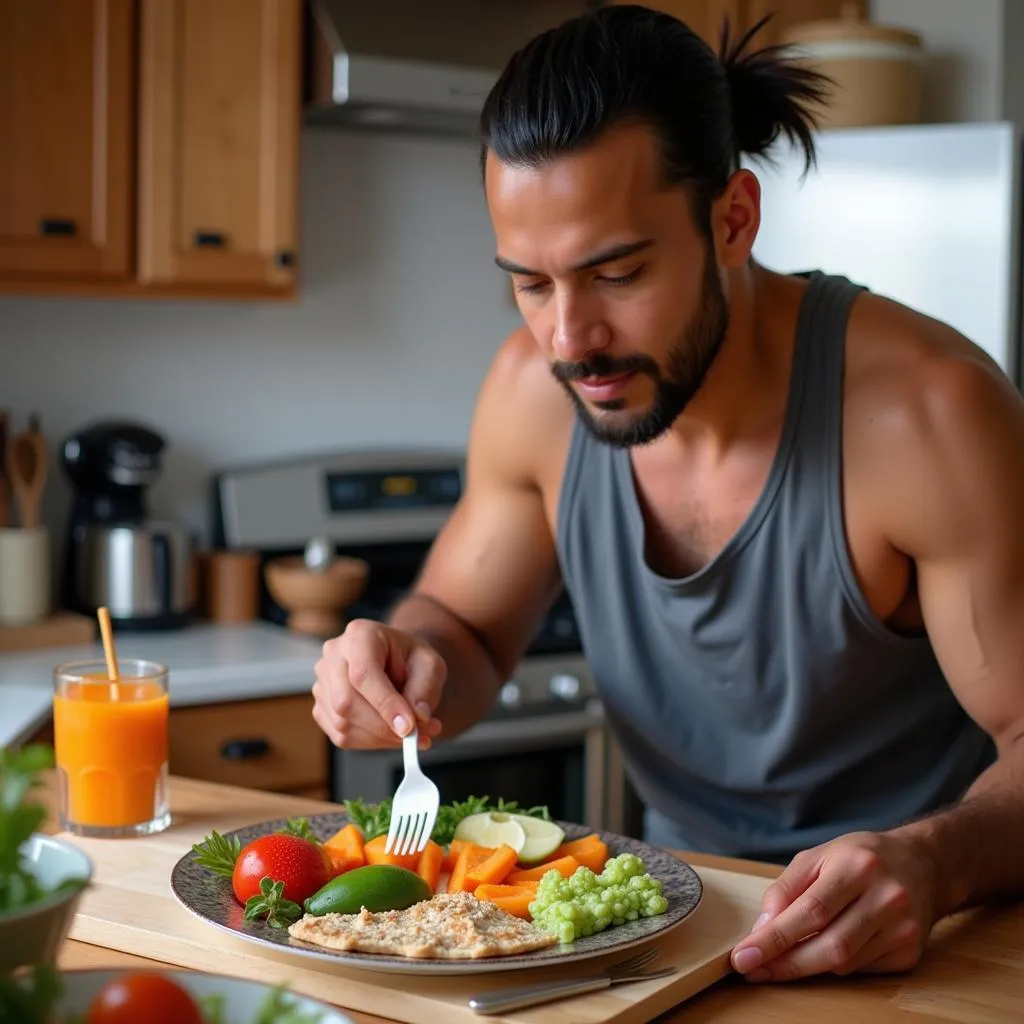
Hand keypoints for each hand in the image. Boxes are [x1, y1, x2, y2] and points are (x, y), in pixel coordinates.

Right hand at [312, 619, 445, 749]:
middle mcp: (334, 654)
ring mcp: (323, 680)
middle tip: (415, 736)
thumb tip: (417, 718)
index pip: (363, 674)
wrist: (398, 661)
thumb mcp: (431, 666)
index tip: (409, 728)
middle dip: (383, 727)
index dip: (385, 704)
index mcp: (361, 634)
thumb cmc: (412, 659)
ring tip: (410, 732)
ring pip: (342, 723)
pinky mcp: (322, 705)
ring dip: (380, 738)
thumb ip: (425, 690)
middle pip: (346, 702)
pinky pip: (340, 735)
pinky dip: (369, 742)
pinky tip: (390, 733)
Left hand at [730, 830, 938, 982]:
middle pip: (830, 946)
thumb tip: (762, 928)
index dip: (774, 938)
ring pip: (844, 963)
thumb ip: (786, 889)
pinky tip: (825, 950)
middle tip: (752, 969)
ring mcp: (902, 929)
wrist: (923, 864)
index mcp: (858, 866)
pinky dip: (835, 964)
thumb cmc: (860, 858)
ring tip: (782, 958)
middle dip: (785, 963)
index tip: (744, 956)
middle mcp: (886, 898)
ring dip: (807, 965)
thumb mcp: (817, 856)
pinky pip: (861, 970)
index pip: (810, 911)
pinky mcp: (910, 953)